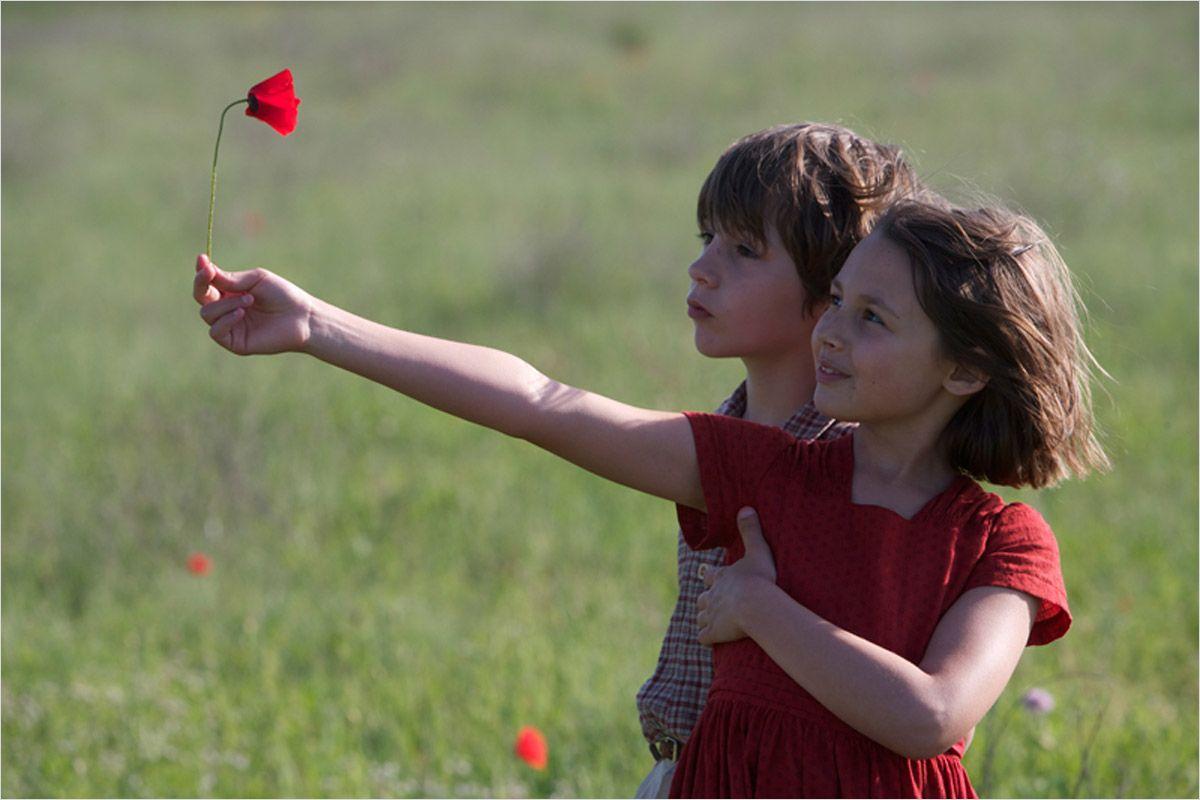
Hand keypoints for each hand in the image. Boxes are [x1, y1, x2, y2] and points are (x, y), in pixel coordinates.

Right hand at [193, 253, 313, 354]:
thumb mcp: (256, 280)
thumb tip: (206, 269)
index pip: (207, 282)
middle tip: (209, 273)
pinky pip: (216, 332)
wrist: (302, 317)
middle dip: (202, 283)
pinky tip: (241, 312)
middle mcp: (227, 308)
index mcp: (230, 292)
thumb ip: (231, 279)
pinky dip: (225, 320)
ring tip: (249, 299)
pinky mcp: (235, 343)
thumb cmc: (283, 295)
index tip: (202, 259)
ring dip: (224, 304)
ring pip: (207, 314)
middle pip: (200, 296)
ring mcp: (230, 326)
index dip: (201, 272)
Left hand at [696, 507, 776, 645]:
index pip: (710, 575)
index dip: (711, 576)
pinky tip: (711, 639)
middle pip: (702, 597)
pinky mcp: (713, 633)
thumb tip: (745, 507)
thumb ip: (751, 531)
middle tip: (715, 603)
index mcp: (721, 577)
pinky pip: (703, 637)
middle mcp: (711, 595)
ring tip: (713, 622)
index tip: (713, 577)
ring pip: (700, 617)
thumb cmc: (760, 579)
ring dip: (705, 619)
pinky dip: (706, 637)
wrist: (757, 606)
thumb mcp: (758, 551)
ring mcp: (710, 615)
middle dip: (707, 600)